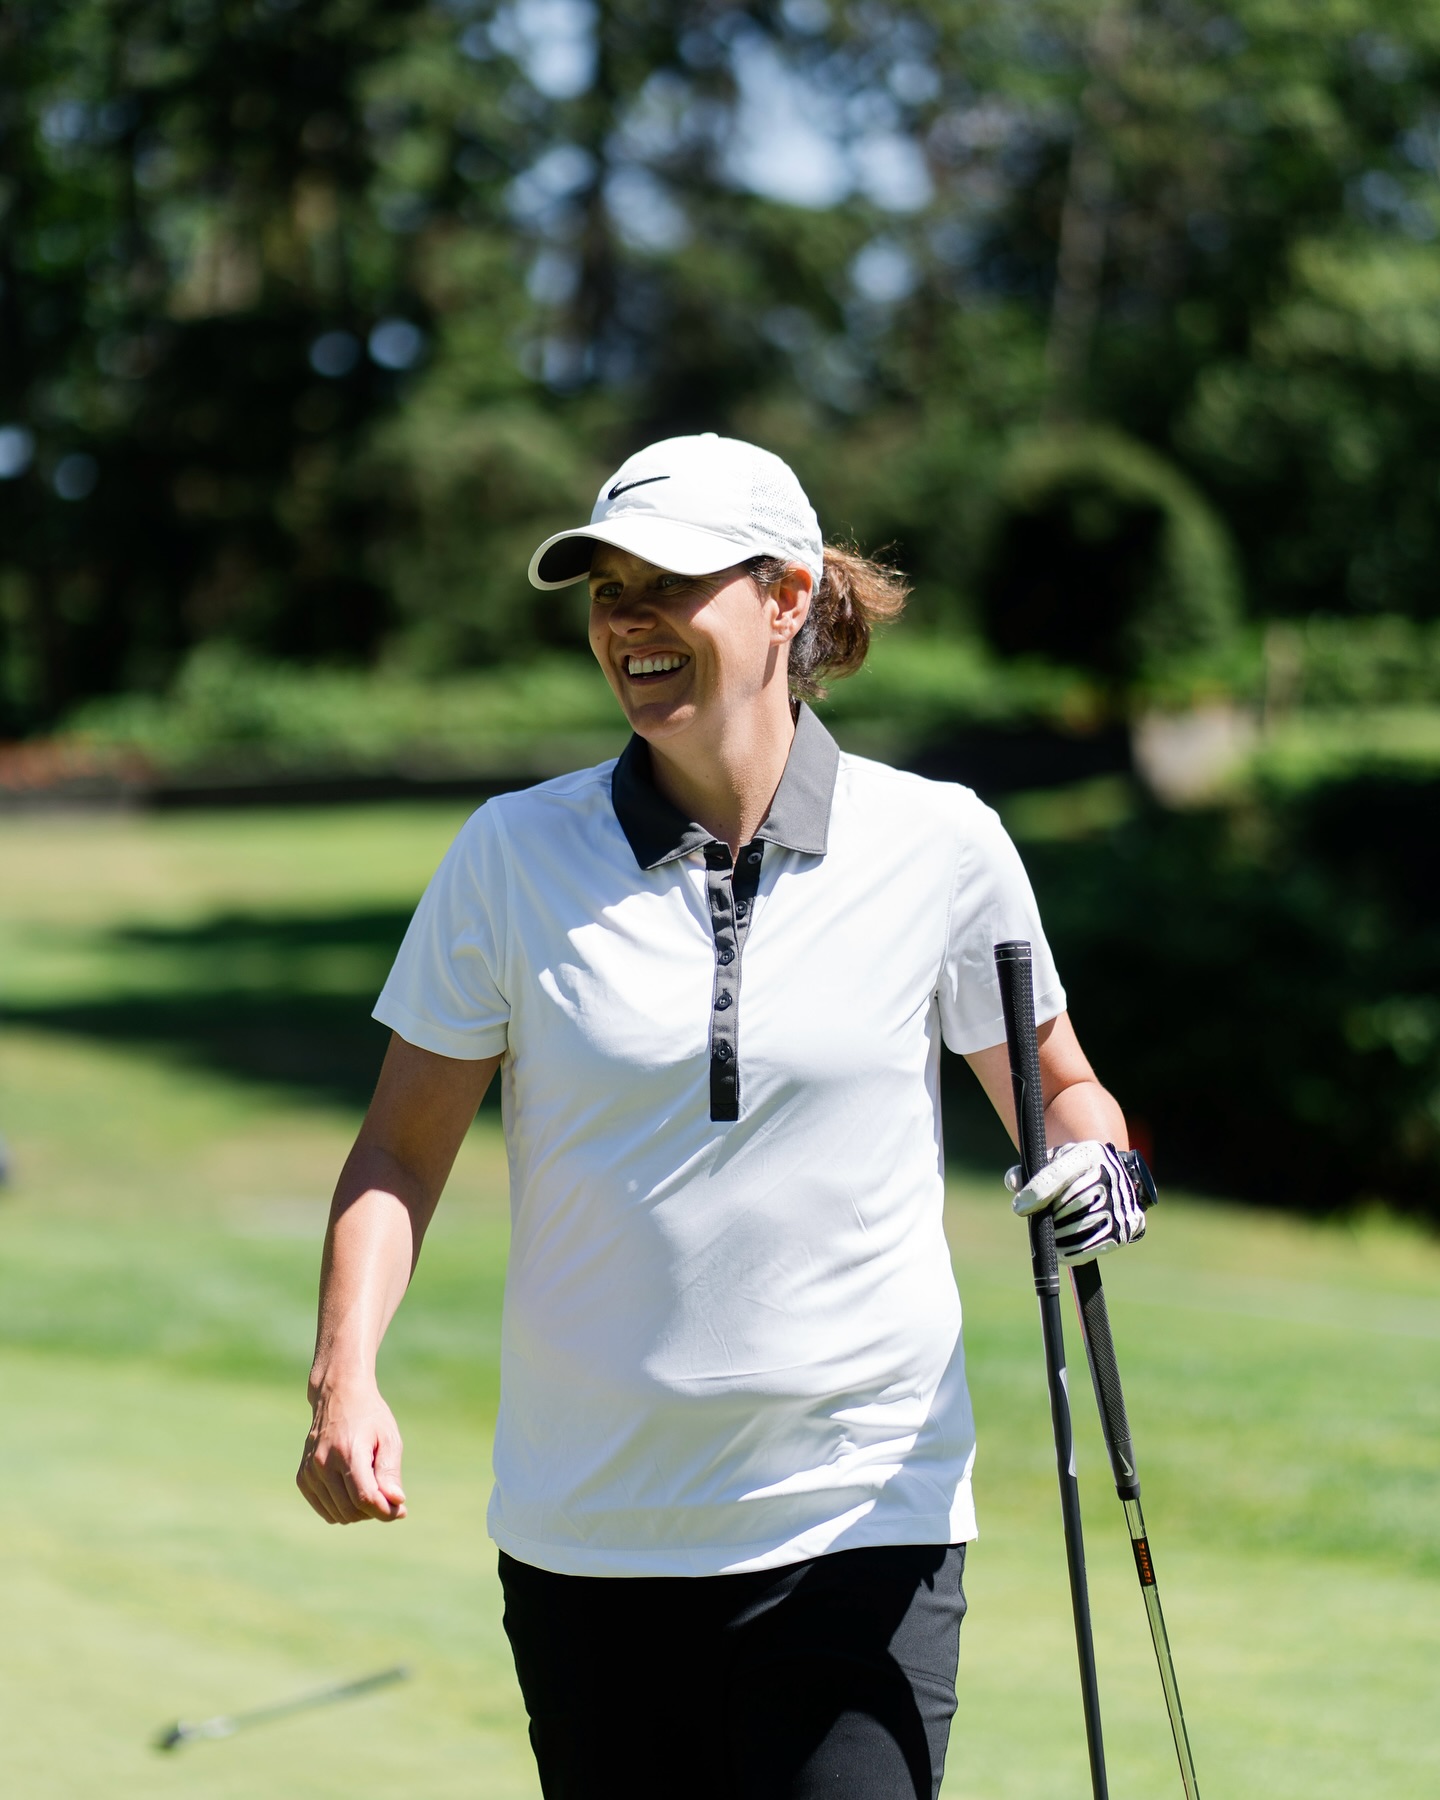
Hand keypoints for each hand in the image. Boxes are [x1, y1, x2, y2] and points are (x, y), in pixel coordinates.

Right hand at [297, 1376, 407, 1523]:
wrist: (338, 1395)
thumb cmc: (370, 1416)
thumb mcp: (389, 1438)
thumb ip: (390, 1472)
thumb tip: (396, 1503)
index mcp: (347, 1451)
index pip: (365, 1498)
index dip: (385, 1511)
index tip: (400, 1510)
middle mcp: (323, 1463)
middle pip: (352, 1510)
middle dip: (374, 1511)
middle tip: (388, 1496)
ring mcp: (310, 1472)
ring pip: (338, 1515)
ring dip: (359, 1512)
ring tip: (371, 1488)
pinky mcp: (303, 1478)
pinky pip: (326, 1510)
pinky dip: (342, 1509)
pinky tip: (354, 1490)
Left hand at [1006, 1141, 1154, 1263]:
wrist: (1110, 1181)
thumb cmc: (1072, 1172)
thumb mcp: (1053, 1162)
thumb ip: (1029, 1170)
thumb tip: (1013, 1181)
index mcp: (1089, 1153)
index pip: (1060, 1172)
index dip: (1038, 1191)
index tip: (1019, 1208)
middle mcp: (1111, 1174)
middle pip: (1073, 1202)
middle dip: (1051, 1216)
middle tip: (1039, 1224)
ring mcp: (1122, 1202)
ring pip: (1084, 1224)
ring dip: (1060, 1236)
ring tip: (1048, 1238)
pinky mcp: (1126, 1227)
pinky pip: (1096, 1244)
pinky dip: (1074, 1252)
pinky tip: (1060, 1252)